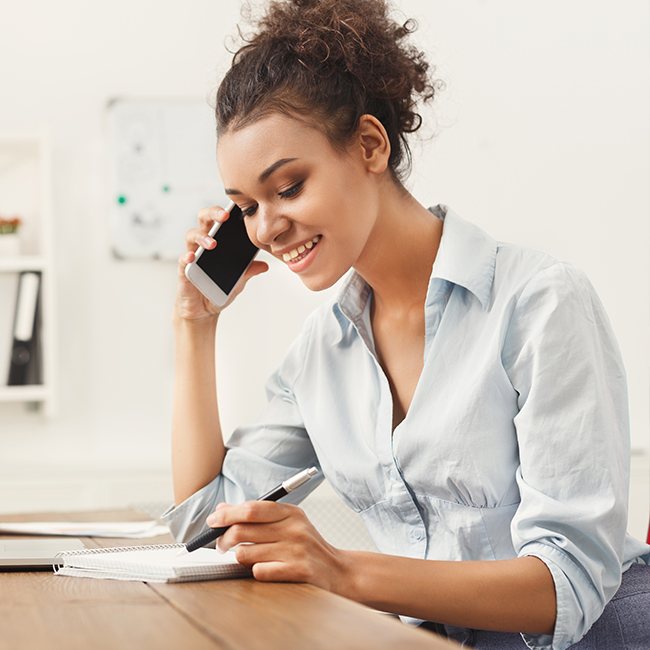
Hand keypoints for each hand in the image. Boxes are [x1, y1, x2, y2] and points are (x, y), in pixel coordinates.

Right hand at [174, 205, 268, 320]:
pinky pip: (183, 260)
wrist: (205, 310)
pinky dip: (187, 257)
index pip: (219, 220)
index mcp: (217, 241)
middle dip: (213, 214)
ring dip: (202, 237)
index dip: (226, 211)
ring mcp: (192, 255)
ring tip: (213, 244)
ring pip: (191, 236)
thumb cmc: (219, 289)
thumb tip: (265, 264)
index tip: (237, 208)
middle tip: (224, 216)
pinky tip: (193, 257)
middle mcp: (203, 244)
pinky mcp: (184, 270)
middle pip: (203, 220)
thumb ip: (249, 270)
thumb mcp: (239, 280)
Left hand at [206, 501, 351, 593]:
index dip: (228, 514)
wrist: (338, 570)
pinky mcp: (298, 572)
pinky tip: (266, 570)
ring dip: (240, 558)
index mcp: (290, 512)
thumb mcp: (287, 523)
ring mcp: (297, 550)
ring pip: (246, 554)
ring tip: (248, 558)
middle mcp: (294, 529)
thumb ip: (256, 515)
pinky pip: (260, 572)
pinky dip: (257, 572)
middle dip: (224, 540)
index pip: (252, 508)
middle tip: (221, 546)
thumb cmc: (306, 546)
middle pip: (243, 531)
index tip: (213, 521)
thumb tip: (222, 509)